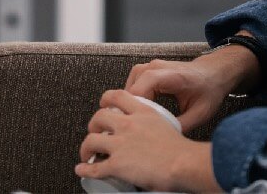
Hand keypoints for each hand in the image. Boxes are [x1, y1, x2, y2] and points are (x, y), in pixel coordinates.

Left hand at [75, 90, 220, 192]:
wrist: (185, 164)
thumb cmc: (184, 150)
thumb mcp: (169, 126)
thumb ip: (156, 125)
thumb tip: (153, 135)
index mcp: (143, 113)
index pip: (118, 96)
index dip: (106, 99)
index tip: (104, 105)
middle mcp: (128, 125)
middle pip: (98, 117)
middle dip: (93, 125)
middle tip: (95, 132)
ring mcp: (120, 144)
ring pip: (91, 141)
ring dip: (86, 148)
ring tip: (87, 154)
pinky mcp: (117, 164)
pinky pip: (94, 167)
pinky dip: (85, 169)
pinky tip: (82, 170)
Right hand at [124, 43, 259, 131]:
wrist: (214, 73)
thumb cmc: (208, 90)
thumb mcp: (199, 113)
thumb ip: (180, 126)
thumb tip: (163, 140)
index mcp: (170, 76)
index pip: (140, 89)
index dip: (134, 109)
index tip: (136, 127)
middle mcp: (156, 67)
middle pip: (131, 89)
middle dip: (130, 110)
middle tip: (136, 129)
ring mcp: (150, 67)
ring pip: (128, 87)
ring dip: (130, 104)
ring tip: (138, 121)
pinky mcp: (148, 70)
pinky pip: (133, 85)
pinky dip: (134, 99)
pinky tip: (140, 112)